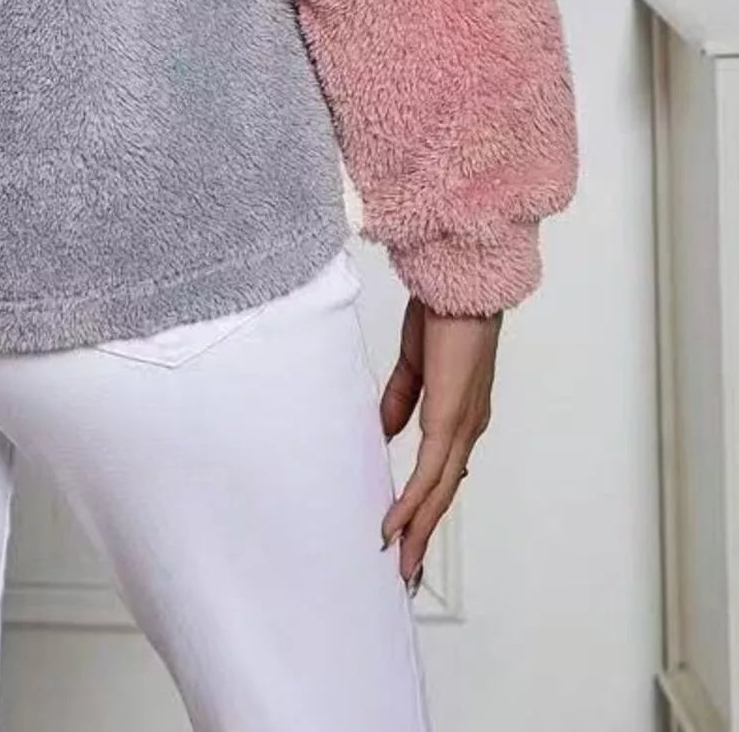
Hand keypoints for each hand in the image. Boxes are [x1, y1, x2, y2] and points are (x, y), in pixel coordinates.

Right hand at [378, 295, 499, 588]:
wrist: (459, 283)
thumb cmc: (442, 314)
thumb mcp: (415, 364)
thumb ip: (401, 400)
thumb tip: (387, 433)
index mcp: (459, 414)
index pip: (442, 471)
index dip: (425, 505)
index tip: (408, 533)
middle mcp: (467, 427)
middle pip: (444, 491)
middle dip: (423, 532)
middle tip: (406, 570)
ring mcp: (462, 424)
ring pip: (440, 489)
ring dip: (419, 527)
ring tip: (401, 560)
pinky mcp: (450, 417)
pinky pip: (430, 469)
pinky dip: (414, 500)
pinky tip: (397, 522)